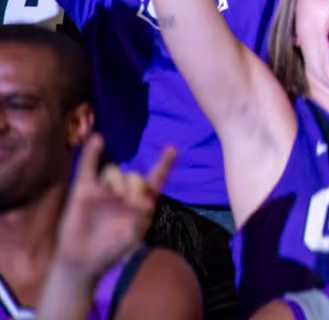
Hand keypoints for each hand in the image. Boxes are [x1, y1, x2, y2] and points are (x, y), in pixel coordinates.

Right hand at [53, 136, 173, 279]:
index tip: (172, 150)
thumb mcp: (132, 238)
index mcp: (140, 202)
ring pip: (113, 171)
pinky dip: (91, 154)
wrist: (83, 262)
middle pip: (133, 176)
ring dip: (117, 180)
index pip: (155, 179)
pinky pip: (87, 168)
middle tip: (130, 203)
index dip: (163, 165)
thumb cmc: (112, 251)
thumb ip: (140, 221)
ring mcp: (103, 191)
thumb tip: (146, 204)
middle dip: (134, 186)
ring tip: (115, 197)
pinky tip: (97, 140)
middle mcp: (123, 193)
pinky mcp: (83, 192)